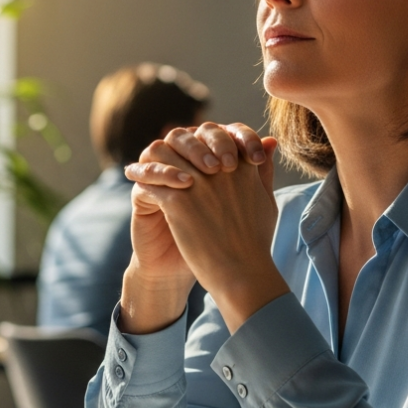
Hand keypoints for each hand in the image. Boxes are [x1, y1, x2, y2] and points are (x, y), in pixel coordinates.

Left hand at [123, 123, 288, 333]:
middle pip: (192, 137)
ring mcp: (199, 184)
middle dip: (181, 143)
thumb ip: (264, 170)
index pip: (222, 134)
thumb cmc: (256, 241)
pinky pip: (154, 180)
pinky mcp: (179, 202)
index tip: (200, 154)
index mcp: (244, 165)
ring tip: (151, 168)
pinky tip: (138, 183)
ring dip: (158, 158)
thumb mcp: (266, 200)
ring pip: (166, 154)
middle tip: (172, 156)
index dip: (209, 139)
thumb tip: (268, 141)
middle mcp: (222, 168)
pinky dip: (145, 179)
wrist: (242, 273)